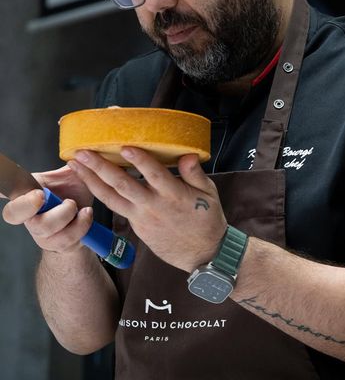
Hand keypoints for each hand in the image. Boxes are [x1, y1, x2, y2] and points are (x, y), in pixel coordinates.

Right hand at [2, 165, 93, 253]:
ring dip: (67, 216)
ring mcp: (40, 232)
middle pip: (14, 213)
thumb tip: (78, 152)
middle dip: (27, 205)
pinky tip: (86, 216)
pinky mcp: (55, 245)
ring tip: (82, 208)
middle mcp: (29, 214)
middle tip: (50, 197)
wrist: (86, 220)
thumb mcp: (71, 175)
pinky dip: (81, 226)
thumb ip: (71, 165)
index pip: (4, 188)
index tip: (4, 177)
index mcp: (29, 193)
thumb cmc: (73, 193)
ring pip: (45, 227)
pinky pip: (65, 240)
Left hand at [68, 148, 226, 271]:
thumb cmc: (208, 219)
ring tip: (75, 165)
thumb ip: (195, 173)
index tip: (124, 147)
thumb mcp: (210, 193)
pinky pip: (116, 207)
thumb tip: (187, 154)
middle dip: (100, 167)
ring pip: (111, 198)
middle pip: (122, 185)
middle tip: (82, 152)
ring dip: (91, 180)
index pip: (154, 175)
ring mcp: (142, 218)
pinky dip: (101, 193)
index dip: (139, 161)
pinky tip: (90, 181)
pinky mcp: (136, 227)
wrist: (203, 255)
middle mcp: (154, 206)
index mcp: (174, 195)